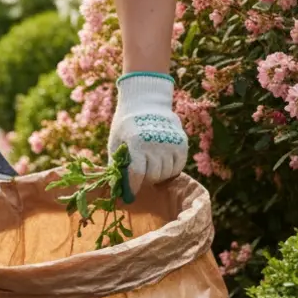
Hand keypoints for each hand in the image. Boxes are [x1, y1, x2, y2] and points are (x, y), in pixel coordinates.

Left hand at [108, 72, 188, 198]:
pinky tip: (161, 165)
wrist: (145, 102)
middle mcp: (155, 142)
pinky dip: (170, 170)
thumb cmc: (125, 125)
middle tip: (139, 178)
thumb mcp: (115, 143)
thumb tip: (115, 189)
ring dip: (157, 176)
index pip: (136, 174)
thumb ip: (116, 165)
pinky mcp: (182, 142)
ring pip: (166, 173)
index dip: (132, 188)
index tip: (129, 195)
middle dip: (144, 181)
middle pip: (152, 176)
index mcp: (136, 142)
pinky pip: (178, 166)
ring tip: (149, 169)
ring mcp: (171, 142)